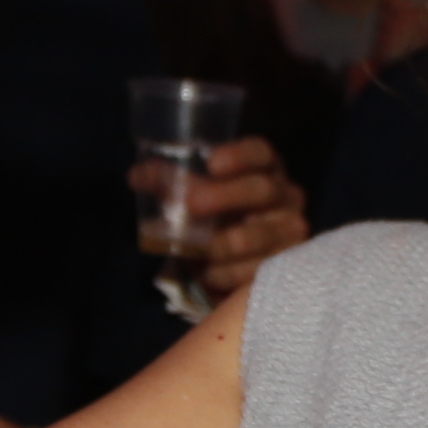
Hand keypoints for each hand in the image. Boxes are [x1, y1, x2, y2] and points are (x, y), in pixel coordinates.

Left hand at [141, 136, 311, 306]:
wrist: (236, 262)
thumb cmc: (217, 216)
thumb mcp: (194, 195)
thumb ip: (168, 182)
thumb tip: (136, 176)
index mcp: (265, 169)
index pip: (260, 152)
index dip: (239, 155)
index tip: (211, 163)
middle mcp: (286, 196)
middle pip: (262, 189)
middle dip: (225, 196)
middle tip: (192, 204)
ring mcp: (291, 233)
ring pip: (258, 236)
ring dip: (220, 244)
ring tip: (193, 251)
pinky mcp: (285, 266)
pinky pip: (254, 272)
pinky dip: (225, 274)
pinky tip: (207, 274)